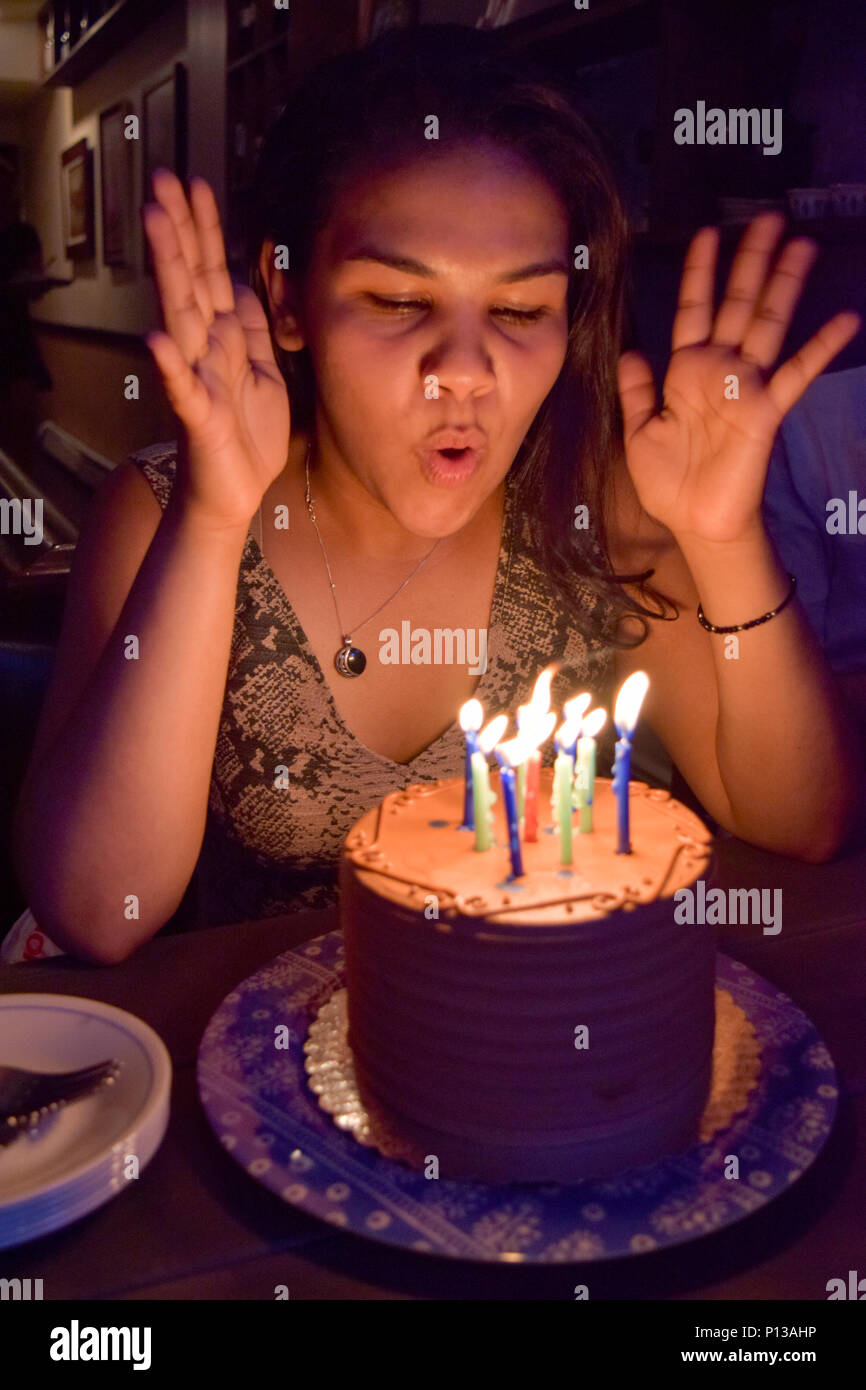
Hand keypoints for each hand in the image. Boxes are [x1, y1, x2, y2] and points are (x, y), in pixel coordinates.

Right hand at [142, 169, 290, 529]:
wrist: (236, 493)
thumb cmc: (247, 436)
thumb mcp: (264, 372)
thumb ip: (253, 329)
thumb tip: (244, 285)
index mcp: (223, 338)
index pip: (211, 272)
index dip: (205, 229)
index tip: (196, 183)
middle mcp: (204, 351)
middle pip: (190, 281)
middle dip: (179, 230)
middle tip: (163, 180)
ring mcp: (198, 380)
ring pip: (181, 317)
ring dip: (168, 270)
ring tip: (156, 225)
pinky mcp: (199, 418)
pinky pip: (183, 389)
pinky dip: (169, 365)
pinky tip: (156, 337)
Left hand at [617, 213, 860, 545]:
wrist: (695, 523)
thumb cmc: (667, 482)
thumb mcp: (639, 434)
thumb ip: (637, 391)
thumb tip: (631, 350)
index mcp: (685, 371)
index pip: (693, 310)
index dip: (700, 273)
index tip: (708, 232)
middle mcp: (719, 369)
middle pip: (738, 304)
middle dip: (751, 261)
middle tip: (767, 217)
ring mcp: (747, 386)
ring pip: (768, 324)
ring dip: (784, 284)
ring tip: (801, 244)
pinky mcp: (767, 410)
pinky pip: (798, 373)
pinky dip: (822, 347)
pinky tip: (845, 319)